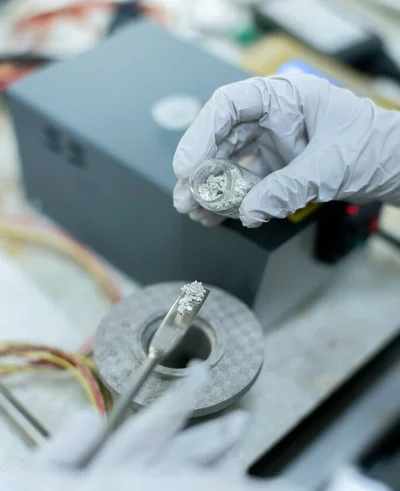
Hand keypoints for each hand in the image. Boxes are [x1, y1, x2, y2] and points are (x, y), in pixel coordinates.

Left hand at [0, 364, 307, 490]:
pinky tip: (227, 430)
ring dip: (184, 430)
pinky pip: (180, 475)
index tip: (92, 419)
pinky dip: (201, 451)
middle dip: (147, 429)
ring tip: (207, 392)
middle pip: (106, 469)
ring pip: (150, 465)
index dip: (62, 451)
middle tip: (182, 391)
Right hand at [173, 75, 399, 227]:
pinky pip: (247, 184)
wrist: (397, 168)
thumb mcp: (329, 166)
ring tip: (196, 211)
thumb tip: (250, 210)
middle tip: (185, 196)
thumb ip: (286, 189)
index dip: (202, 134)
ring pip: (231, 163)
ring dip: (211, 189)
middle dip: (201, 169)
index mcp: (286, 97)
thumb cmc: (375, 147)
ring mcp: (275, 145)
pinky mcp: (279, 170)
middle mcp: (275, 118)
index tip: (188, 165)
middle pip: (223, 138)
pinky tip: (218, 216)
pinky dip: (232, 201)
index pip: (230, 106)